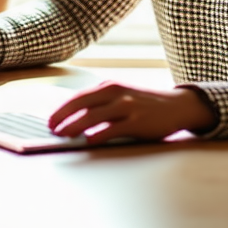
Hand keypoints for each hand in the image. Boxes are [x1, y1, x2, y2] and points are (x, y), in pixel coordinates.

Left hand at [48, 82, 215, 143]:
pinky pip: (114, 128)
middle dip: (63, 116)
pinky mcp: (138, 122)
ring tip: (63, 135)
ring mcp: (128, 107)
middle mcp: (116, 93)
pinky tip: (89, 140)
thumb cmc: (144, 104)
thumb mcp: (121, 96)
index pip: (79, 97)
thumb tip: (74, 118)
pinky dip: (100, 134)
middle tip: (51, 129)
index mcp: (110, 87)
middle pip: (82, 103)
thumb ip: (101, 103)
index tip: (50, 120)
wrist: (177, 106)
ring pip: (95, 115)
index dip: (62, 109)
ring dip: (76, 126)